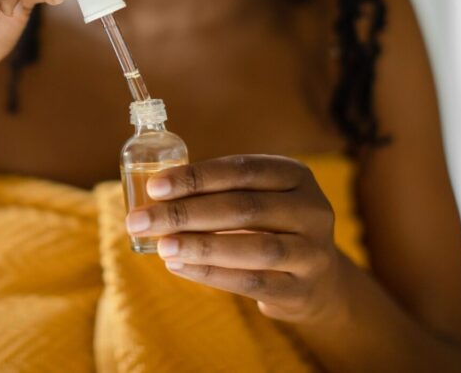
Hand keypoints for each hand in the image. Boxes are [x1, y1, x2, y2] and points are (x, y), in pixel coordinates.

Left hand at [125, 154, 346, 323]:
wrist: (319, 280)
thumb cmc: (270, 227)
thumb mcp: (258, 197)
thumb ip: (219, 192)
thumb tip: (155, 196)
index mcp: (296, 175)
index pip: (241, 170)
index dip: (196, 177)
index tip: (154, 186)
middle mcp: (312, 209)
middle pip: (243, 208)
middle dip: (185, 213)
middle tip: (141, 220)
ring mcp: (312, 252)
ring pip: (251, 247)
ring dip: (199, 246)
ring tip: (161, 246)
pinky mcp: (302, 290)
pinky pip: (251, 282)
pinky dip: (210, 274)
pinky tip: (178, 267)